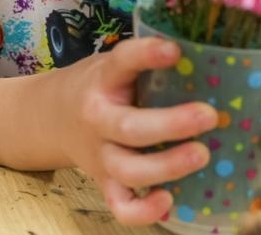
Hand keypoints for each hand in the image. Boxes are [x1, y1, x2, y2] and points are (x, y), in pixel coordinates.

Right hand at [61, 37, 219, 225]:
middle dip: (171, 124)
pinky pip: (120, 206)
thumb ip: (147, 65)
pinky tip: (169, 199)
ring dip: (167, 166)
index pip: (122, 61)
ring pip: (129, 170)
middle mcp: (98, 119)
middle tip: (209, 116)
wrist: (51, 117)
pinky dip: (143, 211)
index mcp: (102, 80)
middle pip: (130, 128)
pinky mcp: (104, 183)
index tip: (174, 51)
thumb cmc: (99, 87)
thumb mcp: (114, 65)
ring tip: (203, 155)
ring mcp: (100, 155)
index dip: (147, 54)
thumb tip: (210, 56)